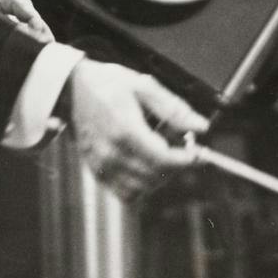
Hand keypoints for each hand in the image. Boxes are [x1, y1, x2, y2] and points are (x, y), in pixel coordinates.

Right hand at [63, 58, 206, 199]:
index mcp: (126, 130)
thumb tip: (202, 127)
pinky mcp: (96, 171)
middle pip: (156, 176)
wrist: (75, 88)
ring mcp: (102, 165)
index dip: (187, 160)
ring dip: (159, 176)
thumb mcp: (145, 86)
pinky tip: (145, 163)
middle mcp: (112, 153)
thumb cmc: (111, 83)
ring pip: (142, 189)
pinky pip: (125, 193)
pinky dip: (141, 185)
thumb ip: (174, 109)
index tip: (199, 153)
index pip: (164, 159)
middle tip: (182, 144)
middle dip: (176, 164)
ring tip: (161, 151)